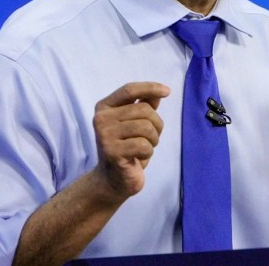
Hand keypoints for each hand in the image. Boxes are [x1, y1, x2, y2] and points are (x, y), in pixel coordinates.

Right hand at [92, 82, 169, 199]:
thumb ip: (144, 105)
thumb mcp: (135, 123)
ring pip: (146, 127)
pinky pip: (143, 145)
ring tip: (145, 147)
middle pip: (143, 110)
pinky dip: (148, 152)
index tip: (167, 91)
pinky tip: (139, 157)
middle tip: (152, 137)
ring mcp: (105, 136)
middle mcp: (101, 119)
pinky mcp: (112, 152)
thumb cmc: (127, 147)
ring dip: (153, 139)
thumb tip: (158, 92)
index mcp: (104, 107)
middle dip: (156, 124)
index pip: (129, 90)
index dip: (150, 87)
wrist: (113, 180)